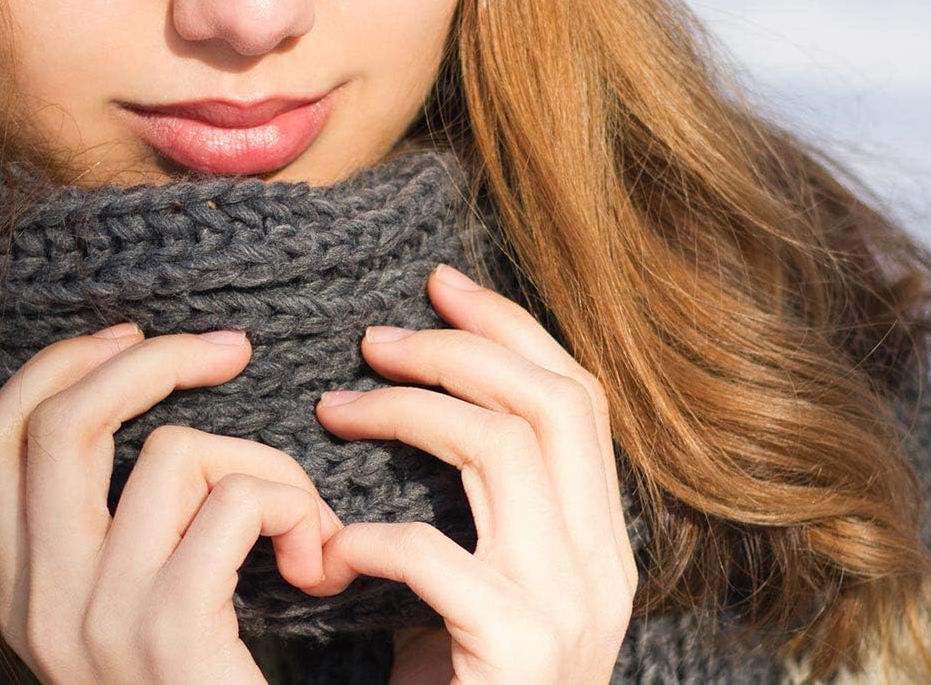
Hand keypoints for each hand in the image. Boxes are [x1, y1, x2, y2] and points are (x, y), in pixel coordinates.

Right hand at [0, 322, 346, 683]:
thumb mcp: (126, 611)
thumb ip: (114, 525)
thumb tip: (147, 387)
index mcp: (20, 589)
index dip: (57, 366)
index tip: (131, 337)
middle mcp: (38, 603)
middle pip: (62, 420)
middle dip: (153, 360)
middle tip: (231, 351)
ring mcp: (96, 621)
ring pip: (174, 452)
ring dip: (265, 460)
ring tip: (302, 520)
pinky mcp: (168, 635)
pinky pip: (234, 505)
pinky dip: (293, 506)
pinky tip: (315, 562)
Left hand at [311, 263, 637, 683]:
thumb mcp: (479, 584)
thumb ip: (472, 504)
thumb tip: (401, 390)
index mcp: (599, 539)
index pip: (577, 396)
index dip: (509, 327)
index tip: (439, 283)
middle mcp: (603, 567)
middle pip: (552, 402)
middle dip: (461, 347)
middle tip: (373, 338)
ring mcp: (569, 612)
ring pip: (501, 449)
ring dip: (406, 411)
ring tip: (333, 409)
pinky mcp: (520, 656)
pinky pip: (438, 558)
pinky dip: (370, 536)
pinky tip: (327, 550)